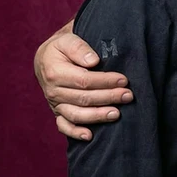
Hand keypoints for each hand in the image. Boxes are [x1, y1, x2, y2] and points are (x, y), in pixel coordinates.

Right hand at [34, 25, 131, 139]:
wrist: (47, 58)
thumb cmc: (62, 48)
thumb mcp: (68, 40)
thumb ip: (79, 48)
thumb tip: (94, 61)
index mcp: (55, 73)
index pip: (84, 80)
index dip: (105, 81)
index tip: (124, 80)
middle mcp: (54, 91)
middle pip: (83, 98)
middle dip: (108, 97)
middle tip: (128, 96)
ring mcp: (56, 104)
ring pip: (76, 114)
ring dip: (97, 116)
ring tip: (117, 114)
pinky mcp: (58, 112)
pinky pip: (64, 126)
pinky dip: (75, 133)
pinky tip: (89, 136)